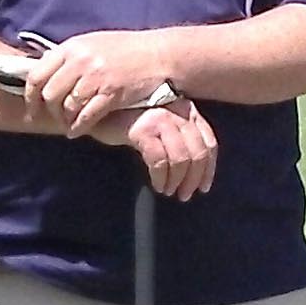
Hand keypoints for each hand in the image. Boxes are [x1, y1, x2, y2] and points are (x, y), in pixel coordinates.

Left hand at [28, 30, 175, 136]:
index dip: (31, 96)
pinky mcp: (112, 92)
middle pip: (50, 94)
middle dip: (49, 111)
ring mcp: (96, 77)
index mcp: (72, 47)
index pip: (37, 74)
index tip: (33, 108)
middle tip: (54, 119)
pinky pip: (87, 115)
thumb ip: (70, 57)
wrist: (159, 53)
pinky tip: (78, 131)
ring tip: (68, 125)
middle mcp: (81, 61)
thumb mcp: (93, 44)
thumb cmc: (127, 49)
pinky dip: (79, 126)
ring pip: (67, 106)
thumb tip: (46, 72)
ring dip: (65, 120)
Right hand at [90, 99, 217, 201]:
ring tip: (169, 192)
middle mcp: (178, 111)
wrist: (96, 110)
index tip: (204, 187)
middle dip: (194, 178)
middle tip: (185, 195)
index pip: (209, 142)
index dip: (209, 168)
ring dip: (177, 180)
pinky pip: (159, 160)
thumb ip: (179, 136)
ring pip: (181, 158)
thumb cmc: (129, 119)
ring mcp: (160, 119)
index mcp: (187, 109)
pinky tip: (157, 185)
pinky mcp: (142, 129)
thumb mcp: (160, 123)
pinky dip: (161, 177)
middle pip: (198, 152)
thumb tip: (194, 170)